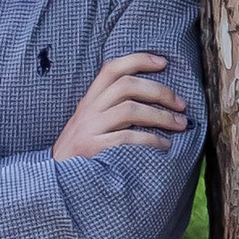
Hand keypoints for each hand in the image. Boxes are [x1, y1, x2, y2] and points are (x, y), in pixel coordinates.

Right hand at [54, 53, 189, 161]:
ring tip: (180, 124)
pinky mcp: (93, 149)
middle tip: (182, 104)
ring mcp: (89, 129)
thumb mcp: (90, 123)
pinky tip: (164, 145)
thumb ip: (111, 108)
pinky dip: (151, 140)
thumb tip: (153, 98)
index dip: (138, 60)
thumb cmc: (82, 150)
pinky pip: (127, 138)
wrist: (56, 179)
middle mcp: (88, 110)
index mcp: (90, 100)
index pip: (112, 68)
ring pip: (130, 110)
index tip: (164, 62)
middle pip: (126, 85)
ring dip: (161, 116)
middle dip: (160, 91)